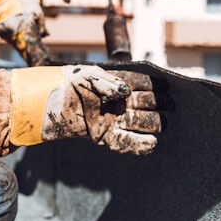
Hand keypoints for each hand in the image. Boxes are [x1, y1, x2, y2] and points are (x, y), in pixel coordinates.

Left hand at [42, 66, 161, 154]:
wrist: (51, 100)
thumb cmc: (71, 83)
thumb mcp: (89, 76)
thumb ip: (109, 83)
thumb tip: (125, 92)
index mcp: (119, 86)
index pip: (143, 86)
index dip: (155, 87)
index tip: (166, 88)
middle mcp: (118, 104)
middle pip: (145, 106)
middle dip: (158, 107)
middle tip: (168, 107)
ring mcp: (111, 120)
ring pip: (138, 123)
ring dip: (152, 124)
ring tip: (162, 124)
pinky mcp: (103, 135)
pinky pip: (124, 142)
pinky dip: (139, 144)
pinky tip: (151, 143)